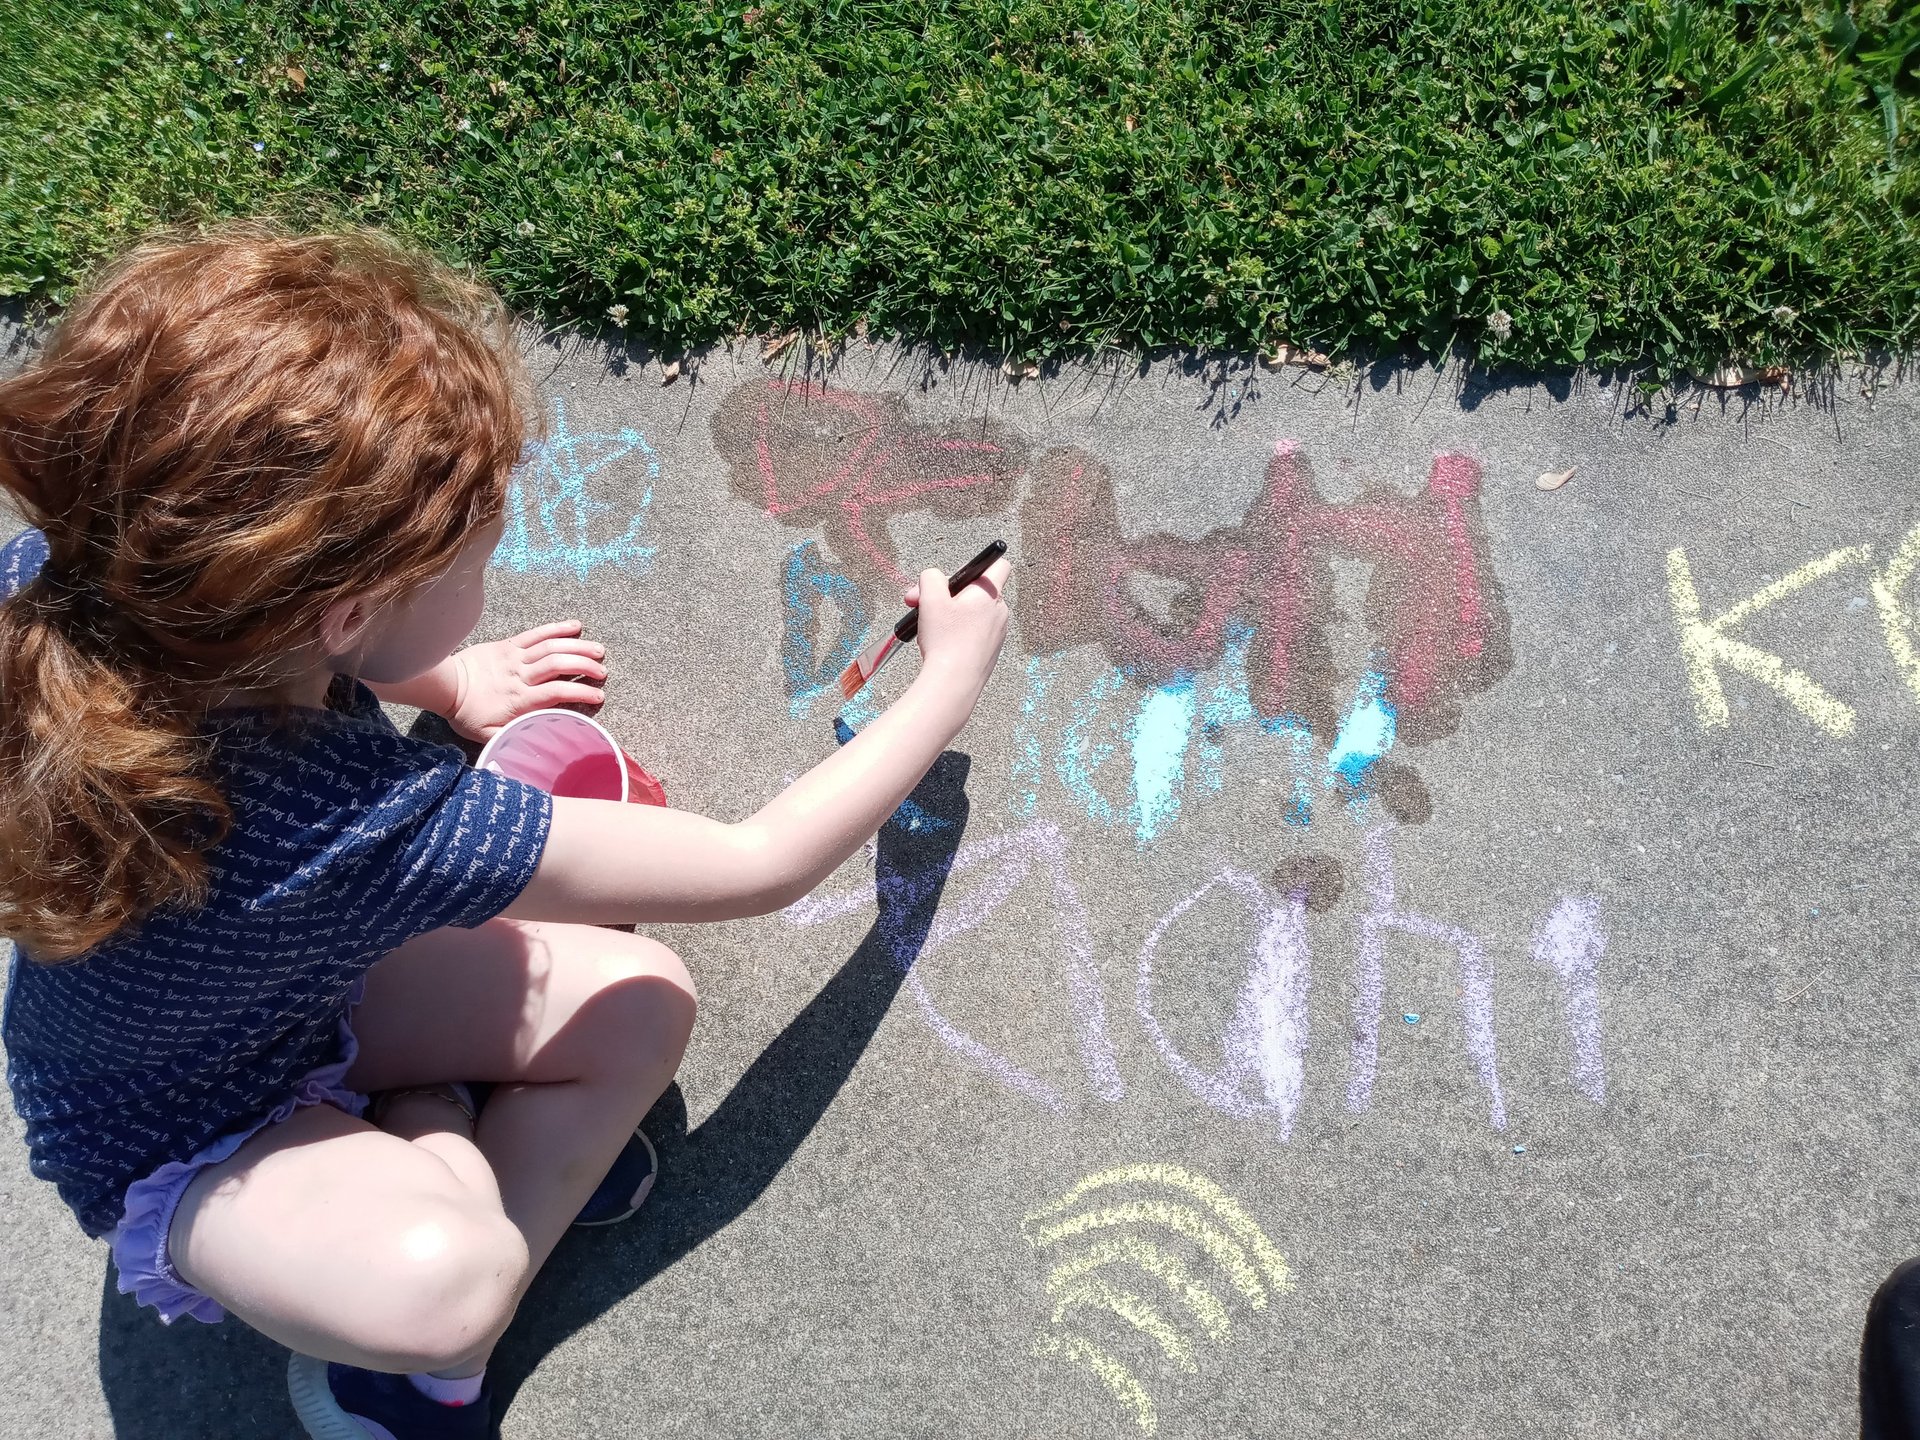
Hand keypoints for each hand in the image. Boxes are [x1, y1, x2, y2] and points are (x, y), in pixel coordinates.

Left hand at [446, 620, 607, 740]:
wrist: (443, 685)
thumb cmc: (466, 714)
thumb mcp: (487, 736)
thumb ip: (513, 739)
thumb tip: (538, 746)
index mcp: (518, 700)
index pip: (557, 693)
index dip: (581, 693)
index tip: (598, 697)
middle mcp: (520, 676)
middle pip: (559, 665)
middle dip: (585, 667)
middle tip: (602, 672)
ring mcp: (515, 657)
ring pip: (552, 647)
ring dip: (578, 647)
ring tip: (599, 651)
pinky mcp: (509, 645)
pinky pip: (536, 634)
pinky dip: (557, 628)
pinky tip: (576, 627)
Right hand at [901, 555, 1012, 700]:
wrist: (953, 683)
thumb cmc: (946, 640)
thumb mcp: (930, 598)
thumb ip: (930, 577)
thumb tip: (932, 577)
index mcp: (990, 594)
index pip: (999, 565)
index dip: (978, 565)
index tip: (957, 577)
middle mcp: (999, 611)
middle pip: (975, 591)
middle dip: (947, 593)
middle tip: (920, 602)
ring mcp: (996, 633)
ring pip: (972, 613)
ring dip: (949, 613)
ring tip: (928, 626)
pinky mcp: (989, 651)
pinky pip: (972, 632)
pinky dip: (956, 632)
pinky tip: (939, 643)